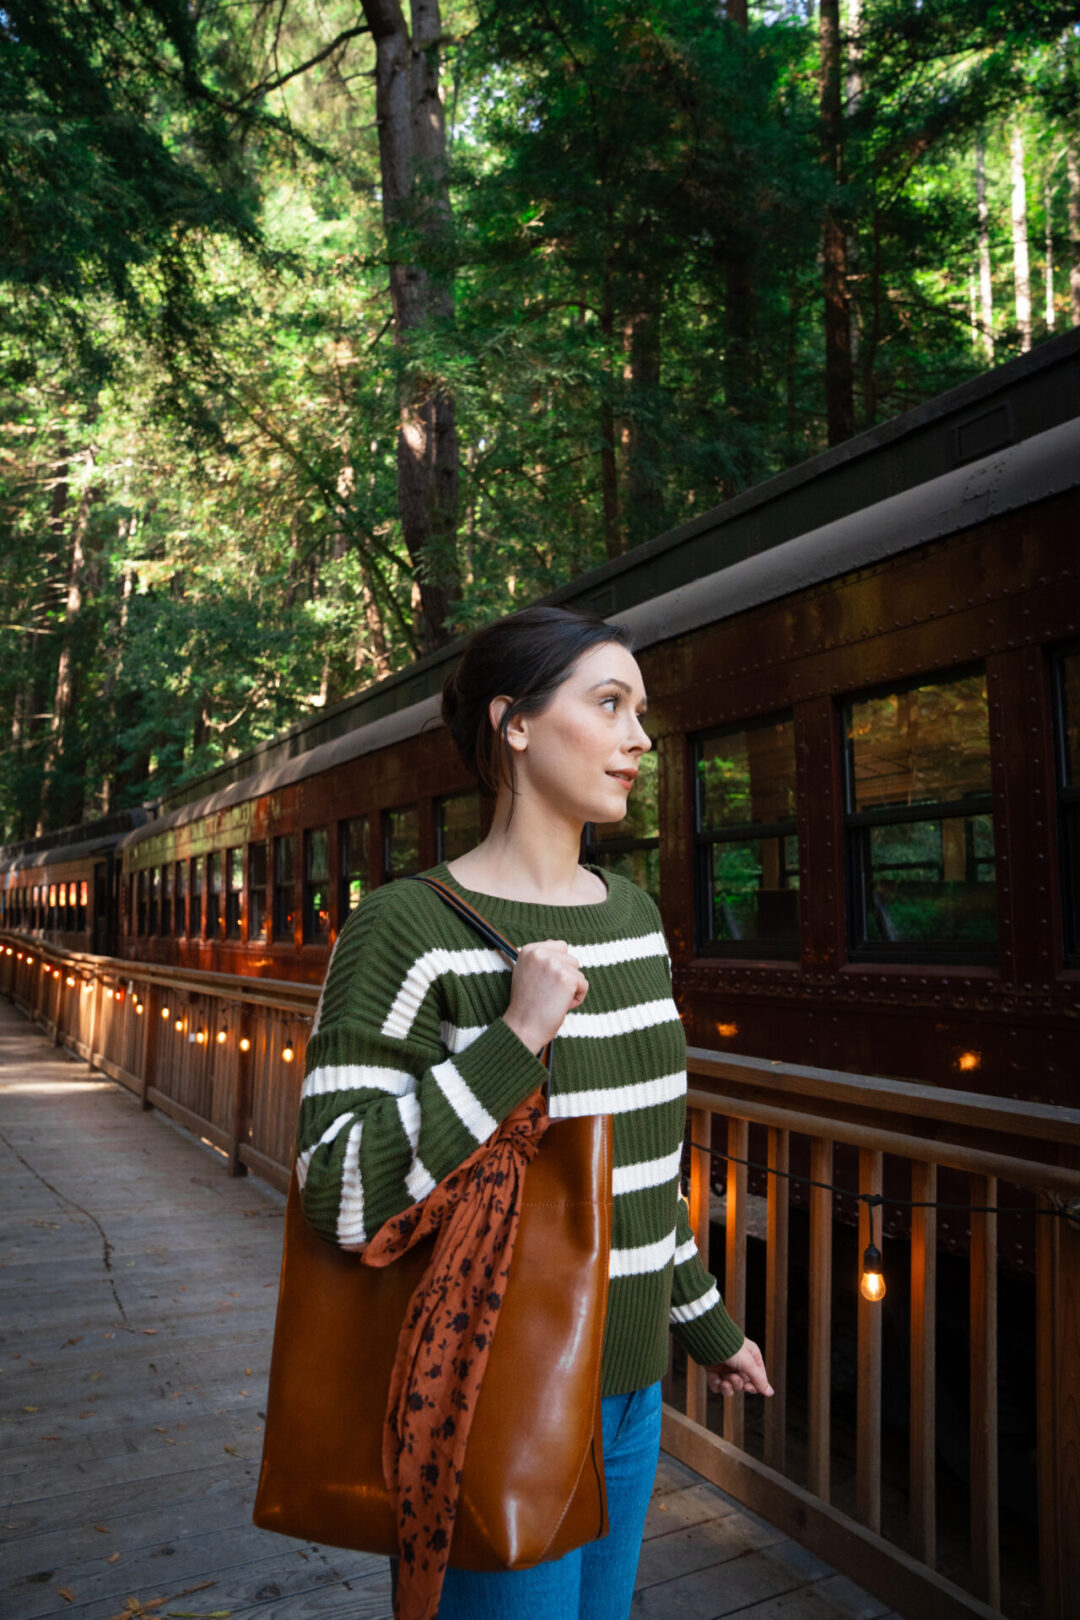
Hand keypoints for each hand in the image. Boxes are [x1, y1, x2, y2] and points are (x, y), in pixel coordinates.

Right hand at [501, 939, 588, 1053]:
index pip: (560, 947)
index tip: (544, 983)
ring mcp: (554, 964)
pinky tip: (560, 1005)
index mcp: (529, 950)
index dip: (557, 967)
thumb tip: (555, 943)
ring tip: (552, 1000)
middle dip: (565, 978)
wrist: (523, 1028)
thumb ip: (540, 957)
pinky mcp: (567, 978)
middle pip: (571, 960)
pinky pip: (584, 985)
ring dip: (571, 988)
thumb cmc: (526, 1005)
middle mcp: (540, 953)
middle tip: (548, 994)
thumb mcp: (525, 972)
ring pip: (578, 973)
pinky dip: (577, 998)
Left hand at [706, 1337, 772, 1398]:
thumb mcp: (748, 1363)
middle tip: (734, 1378)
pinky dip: (716, 1384)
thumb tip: (771, 1393)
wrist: (708, 1340)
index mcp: (752, 1357)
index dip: (754, 1386)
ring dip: (728, 1386)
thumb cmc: (731, 1348)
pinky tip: (715, 1377)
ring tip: (724, 1380)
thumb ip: (759, 1379)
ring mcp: (726, 1368)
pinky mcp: (714, 1371)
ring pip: (731, 1388)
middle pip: (744, 1385)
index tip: (748, 1387)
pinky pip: (717, 1387)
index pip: (758, 1379)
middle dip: (738, 1384)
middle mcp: (740, 1364)